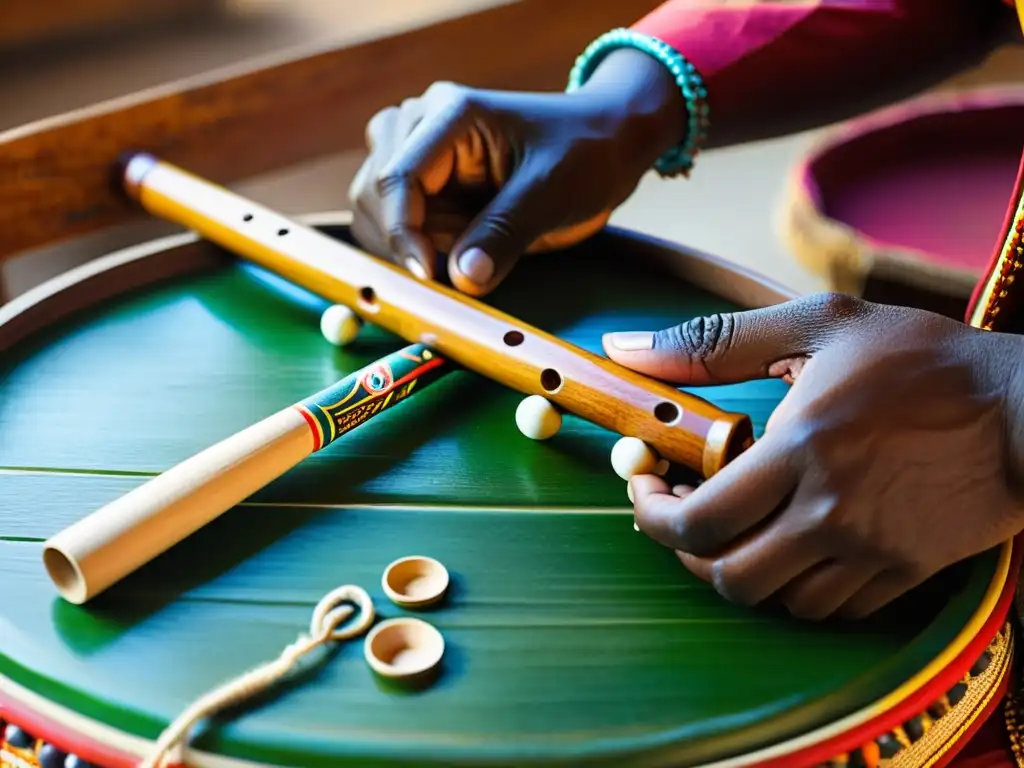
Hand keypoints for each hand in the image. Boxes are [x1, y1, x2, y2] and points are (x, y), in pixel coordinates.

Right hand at [348, 49, 686, 295]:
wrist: (608, 145)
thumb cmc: (586, 154)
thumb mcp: (553, 192)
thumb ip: (506, 234)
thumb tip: (462, 280)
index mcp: (450, 115)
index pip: (398, 176)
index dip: (402, 232)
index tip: (426, 277)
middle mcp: (421, 127)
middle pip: (372, 192)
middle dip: (401, 241)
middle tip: (445, 277)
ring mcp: (420, 155)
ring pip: (374, 210)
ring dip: (403, 247)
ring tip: (460, 257)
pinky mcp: (428, 186)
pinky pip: (396, 224)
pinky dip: (412, 251)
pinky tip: (449, 258)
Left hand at [603, 293, 1023, 619]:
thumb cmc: (925, 361)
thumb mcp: (821, 325)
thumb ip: (717, 341)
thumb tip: (626, 350)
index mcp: (802, 448)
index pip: (700, 518)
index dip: (654, 515)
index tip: (647, 490)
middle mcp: (831, 511)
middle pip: (728, 573)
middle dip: (687, 552)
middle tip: (682, 514)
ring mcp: (872, 550)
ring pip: (777, 600)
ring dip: (740, 569)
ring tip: (735, 528)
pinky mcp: (905, 573)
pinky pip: (831, 608)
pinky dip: (796, 586)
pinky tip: (792, 545)